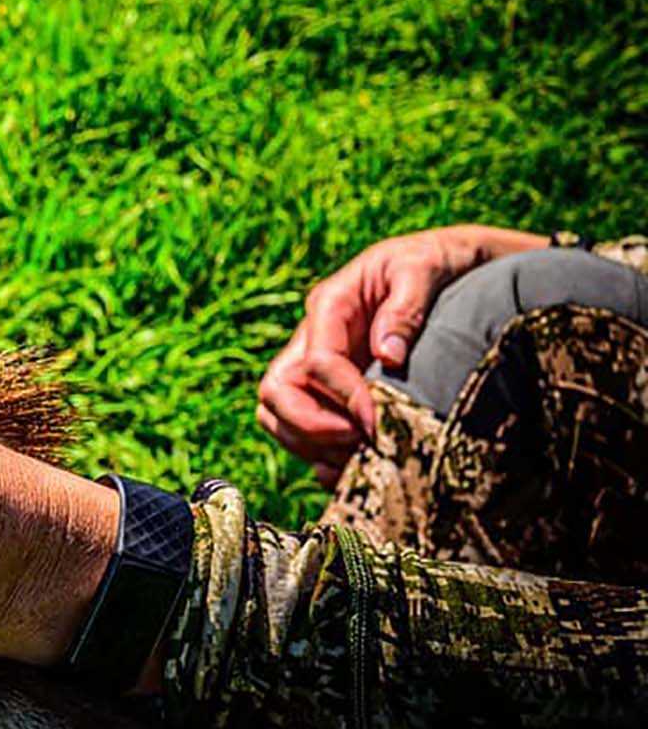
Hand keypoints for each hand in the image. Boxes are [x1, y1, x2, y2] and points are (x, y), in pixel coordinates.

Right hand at [257, 224, 543, 482]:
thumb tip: (387, 356)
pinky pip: (301, 431)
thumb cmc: (437, 261)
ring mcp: (317, 368)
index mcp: (330, 305)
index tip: (376, 422)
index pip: (314, 362)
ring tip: (361, 458)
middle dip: (309, 425)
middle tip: (359, 442)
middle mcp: (313, 338)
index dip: (342, 397)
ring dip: (311, 444)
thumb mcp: (425, 269)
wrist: (452, 264)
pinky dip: (319, 456)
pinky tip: (355, 468)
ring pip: (278, 415)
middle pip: (275, 391)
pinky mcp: (331, 391)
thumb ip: (405, 308)